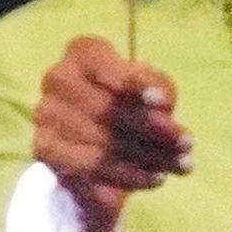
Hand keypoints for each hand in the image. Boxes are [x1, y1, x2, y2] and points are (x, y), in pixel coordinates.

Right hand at [31, 36, 191, 231]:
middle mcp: (57, 78)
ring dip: (148, 157)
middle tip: (186, 145)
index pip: (104, 64)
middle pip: (105, 107)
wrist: (100, 145)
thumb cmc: (134, 105)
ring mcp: (45, 114)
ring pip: (101, 141)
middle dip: (153, 130)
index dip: (135, 84)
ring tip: (180, 166)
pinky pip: (90, 167)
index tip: (166, 105)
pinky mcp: (45, 148)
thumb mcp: (154, 91)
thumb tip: (160, 108)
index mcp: (83, 52)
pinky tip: (155, 178)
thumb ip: (159, 89)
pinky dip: (128, 175)